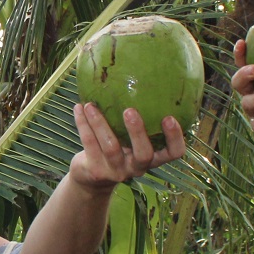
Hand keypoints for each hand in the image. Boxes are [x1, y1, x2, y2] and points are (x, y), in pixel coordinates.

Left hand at [68, 101, 185, 191]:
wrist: (91, 179)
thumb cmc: (118, 148)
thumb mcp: (131, 138)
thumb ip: (140, 118)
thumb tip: (144, 73)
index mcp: (153, 158)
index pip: (174, 153)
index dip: (174, 138)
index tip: (169, 117)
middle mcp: (138, 167)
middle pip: (144, 154)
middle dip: (137, 132)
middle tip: (130, 110)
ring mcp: (117, 171)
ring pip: (110, 148)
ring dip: (100, 124)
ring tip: (91, 105)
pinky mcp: (97, 171)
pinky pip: (89, 144)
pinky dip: (83, 124)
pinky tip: (79, 107)